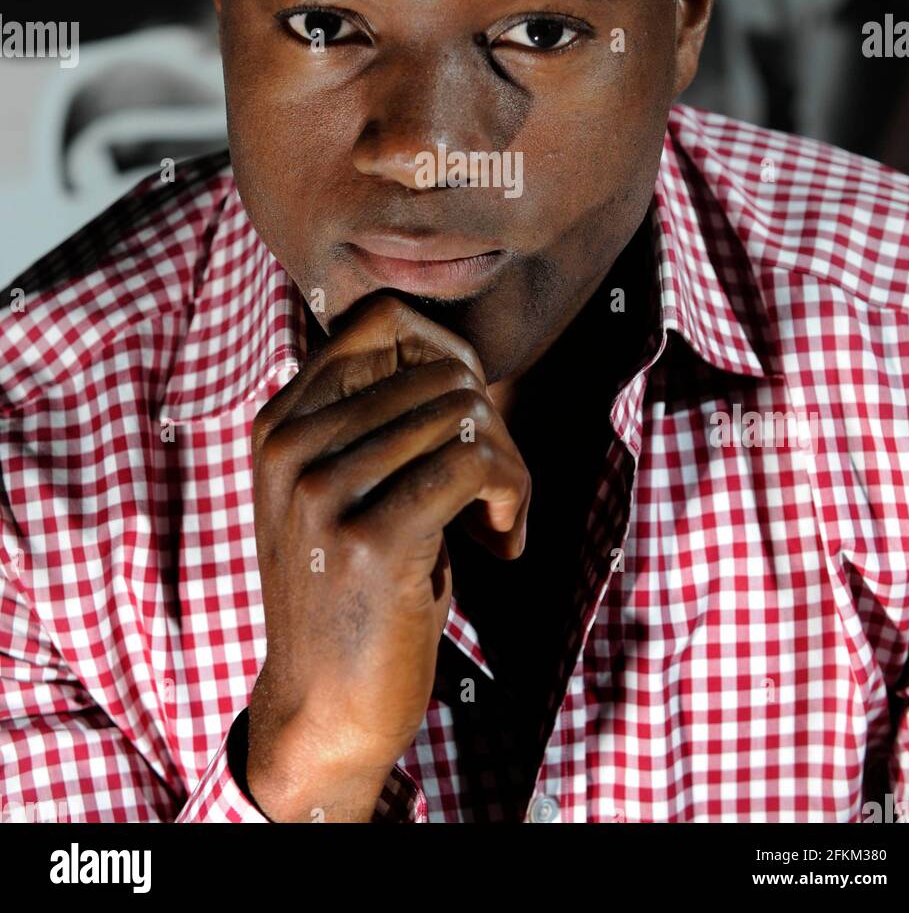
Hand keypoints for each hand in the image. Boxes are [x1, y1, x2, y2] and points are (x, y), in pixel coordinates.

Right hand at [244, 292, 530, 820]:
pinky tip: (499, 542)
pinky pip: (475, 464)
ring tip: (493, 519)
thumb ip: (370, 418)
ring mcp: (322, 490)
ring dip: (505, 469)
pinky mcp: (369, 537)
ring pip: (465, 413)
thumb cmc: (351, 593)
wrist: (323, 709)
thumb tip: (452, 350)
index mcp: (279, 422)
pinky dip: (510, 498)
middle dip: (490, 426)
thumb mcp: (337, 490)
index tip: (465, 419)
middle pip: (439, 372)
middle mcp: (291, 444)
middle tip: (491, 491)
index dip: (447, 355)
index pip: (380, 318)